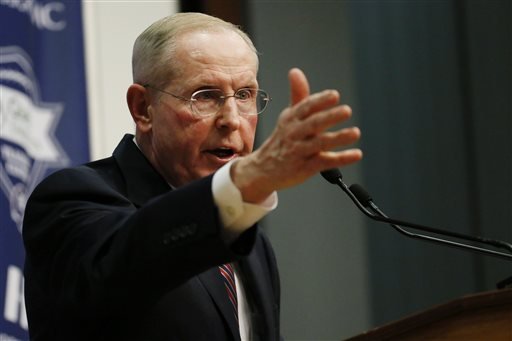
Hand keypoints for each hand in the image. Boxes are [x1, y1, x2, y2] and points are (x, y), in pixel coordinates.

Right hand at [232, 68, 361, 202]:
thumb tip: (295, 71)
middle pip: (313, 123)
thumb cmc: (282, 140)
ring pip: (320, 143)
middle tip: (347, 111)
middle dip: (329, 117)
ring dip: (338, 138)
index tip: (334, 95)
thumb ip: (298, 96)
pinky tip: (356, 154)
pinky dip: (342, 159)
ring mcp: (299, 152)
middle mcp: (294, 134)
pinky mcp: (305, 168)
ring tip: (355, 133)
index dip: (320, 100)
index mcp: (291, 119)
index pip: (305, 107)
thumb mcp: (288, 117)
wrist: (262, 170)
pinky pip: (325, 162)